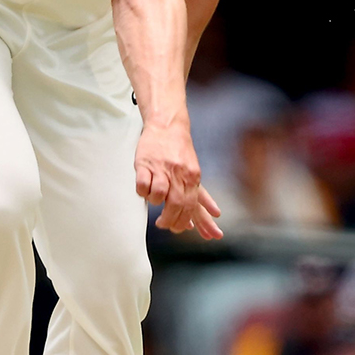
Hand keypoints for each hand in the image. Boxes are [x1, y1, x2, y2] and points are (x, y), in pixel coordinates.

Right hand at [134, 122, 222, 240]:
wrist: (167, 125)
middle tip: (163, 224)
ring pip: (159, 195)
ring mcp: (162, 168)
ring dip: (155, 203)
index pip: (191, 206)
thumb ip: (199, 195)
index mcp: (192, 178)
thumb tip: (212, 215)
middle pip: (176, 204)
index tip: (177, 229)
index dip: (183, 221)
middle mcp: (179, 174)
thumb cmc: (179, 152)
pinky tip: (143, 190)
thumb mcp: (194, 173)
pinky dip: (143, 192)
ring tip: (154, 201)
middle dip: (169, 219)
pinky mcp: (145, 163)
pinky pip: (143, 185)